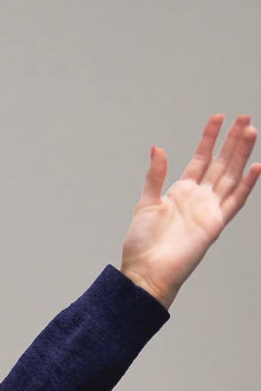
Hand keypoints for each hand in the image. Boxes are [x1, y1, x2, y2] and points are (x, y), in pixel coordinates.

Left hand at [120, 112, 257, 307]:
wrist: (145, 272)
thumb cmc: (141, 245)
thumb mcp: (145, 203)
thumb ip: (155, 176)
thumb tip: (157, 148)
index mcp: (181, 192)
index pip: (201, 158)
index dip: (209, 138)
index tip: (218, 118)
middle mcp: (198, 198)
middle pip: (221, 163)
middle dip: (232, 140)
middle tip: (244, 118)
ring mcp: (209, 210)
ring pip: (231, 176)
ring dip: (241, 154)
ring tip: (250, 131)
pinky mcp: (215, 224)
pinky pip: (235, 201)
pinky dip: (247, 185)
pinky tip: (256, 167)